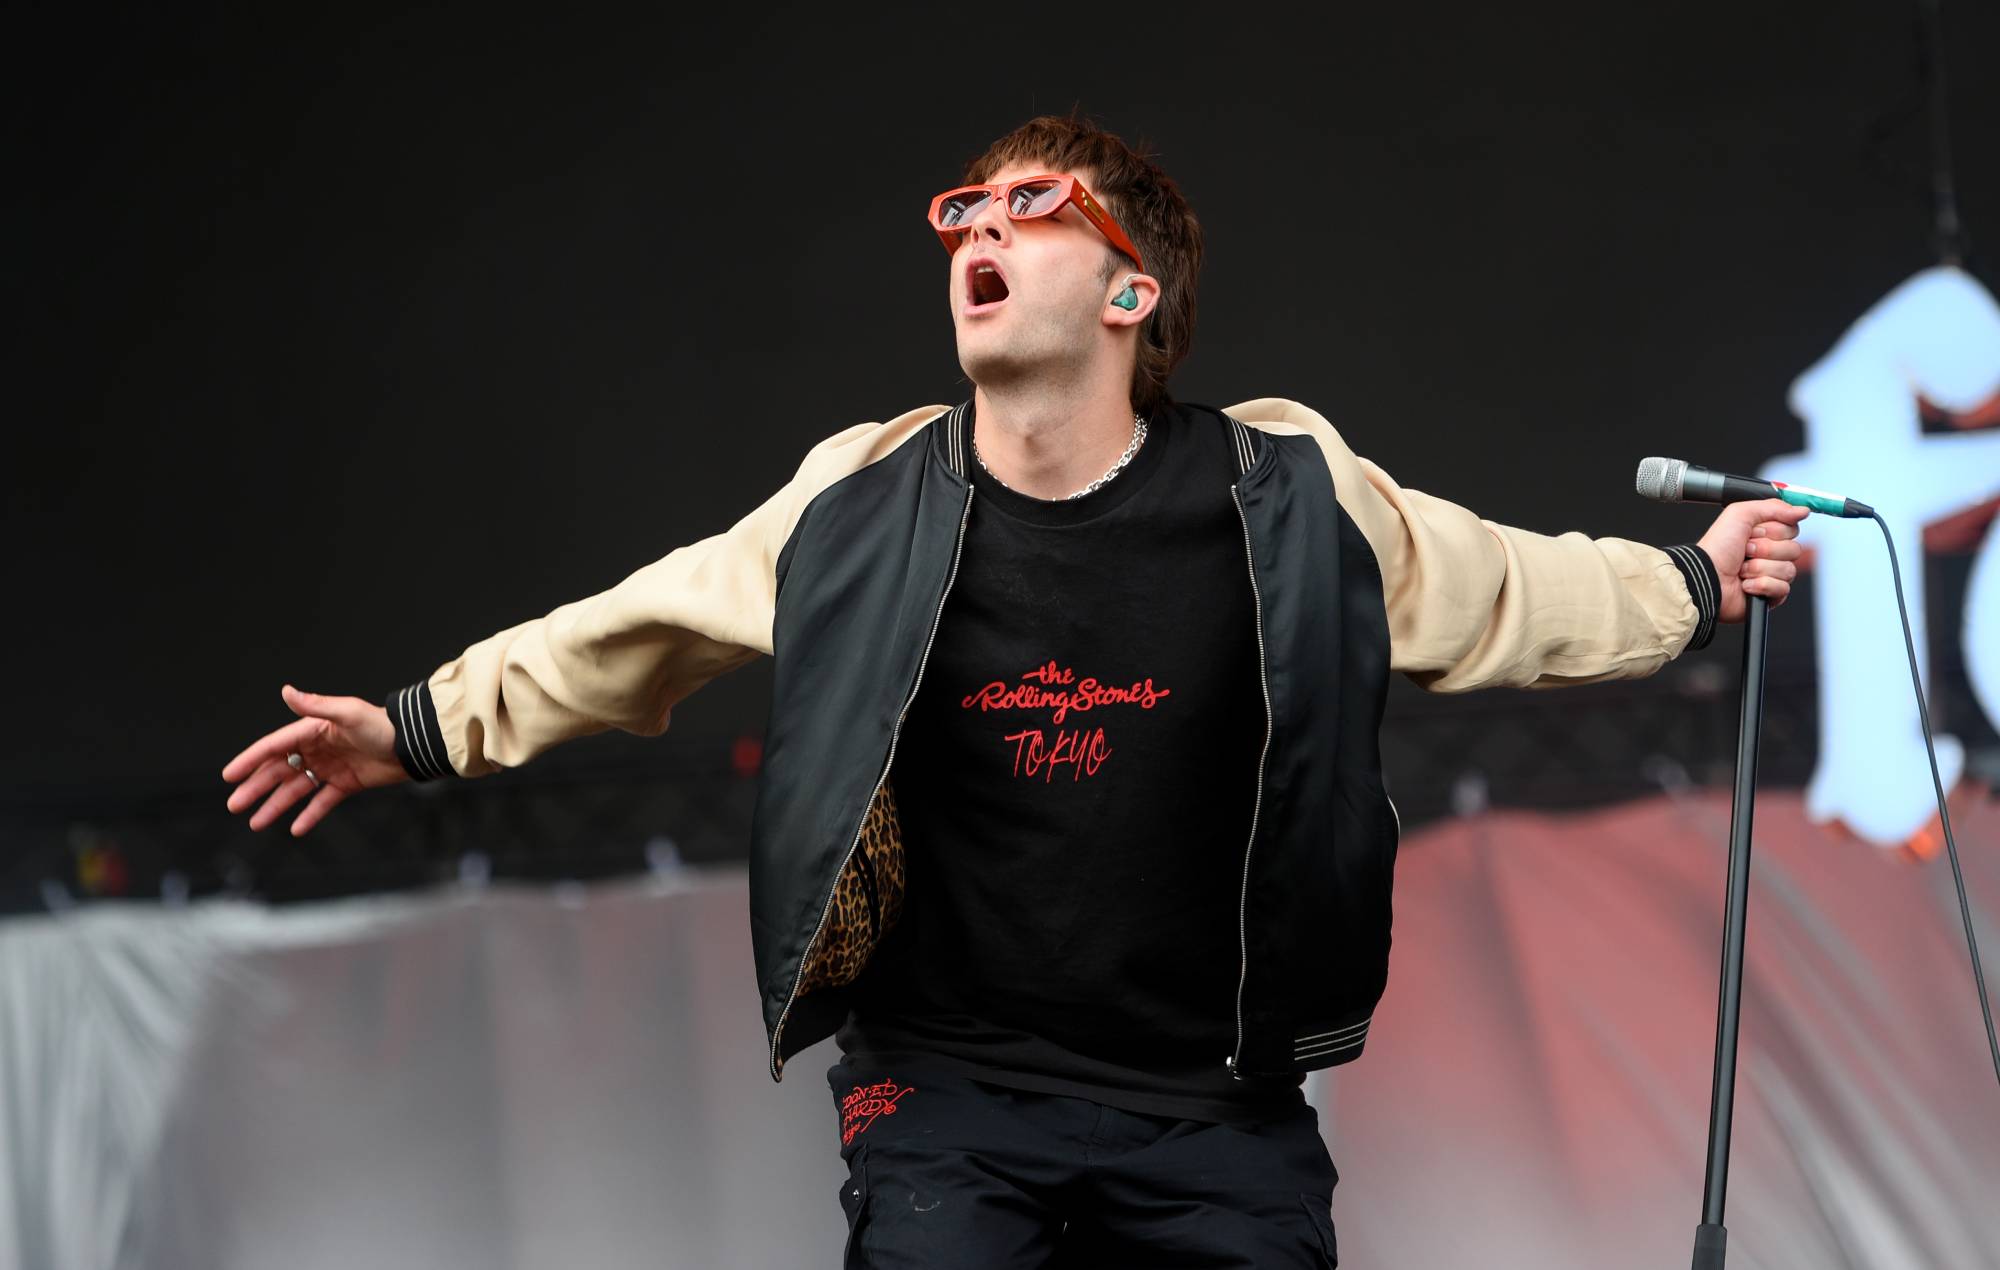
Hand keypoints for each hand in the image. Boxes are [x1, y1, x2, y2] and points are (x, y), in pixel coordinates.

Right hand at [222, 685, 407, 835]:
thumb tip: (286, 691)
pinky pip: (322, 802)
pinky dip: (309, 815)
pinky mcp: (346, 784)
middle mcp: (318, 749)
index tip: (229, 775)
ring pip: (296, 790)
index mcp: (313, 730)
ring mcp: (331, 767)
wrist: (414, 745)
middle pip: (279, 771)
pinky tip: (295, 829)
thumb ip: (316, 706)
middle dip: (256, 788)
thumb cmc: (383, 725)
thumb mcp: (348, 713)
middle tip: (235, 805)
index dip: (250, 760)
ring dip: (276, 805)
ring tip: (256, 822)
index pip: (273, 746)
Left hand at [1697, 498, 1808, 622]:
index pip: (1792, 530)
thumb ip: (1773, 507)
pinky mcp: (1769, 595)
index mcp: (1764, 535)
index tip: (1753, 532)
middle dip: (1766, 549)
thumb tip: (1802, 510)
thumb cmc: (1717, 548)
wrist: (1707, 576)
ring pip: (1789, 570)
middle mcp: (1768, 554)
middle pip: (1794, 549)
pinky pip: (1783, 588)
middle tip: (1745, 551)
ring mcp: (1770, 575)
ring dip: (1760, 568)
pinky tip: (1745, 584)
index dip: (1774, 531)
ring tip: (1741, 569)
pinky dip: (1761, 585)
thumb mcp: (1740, 514)